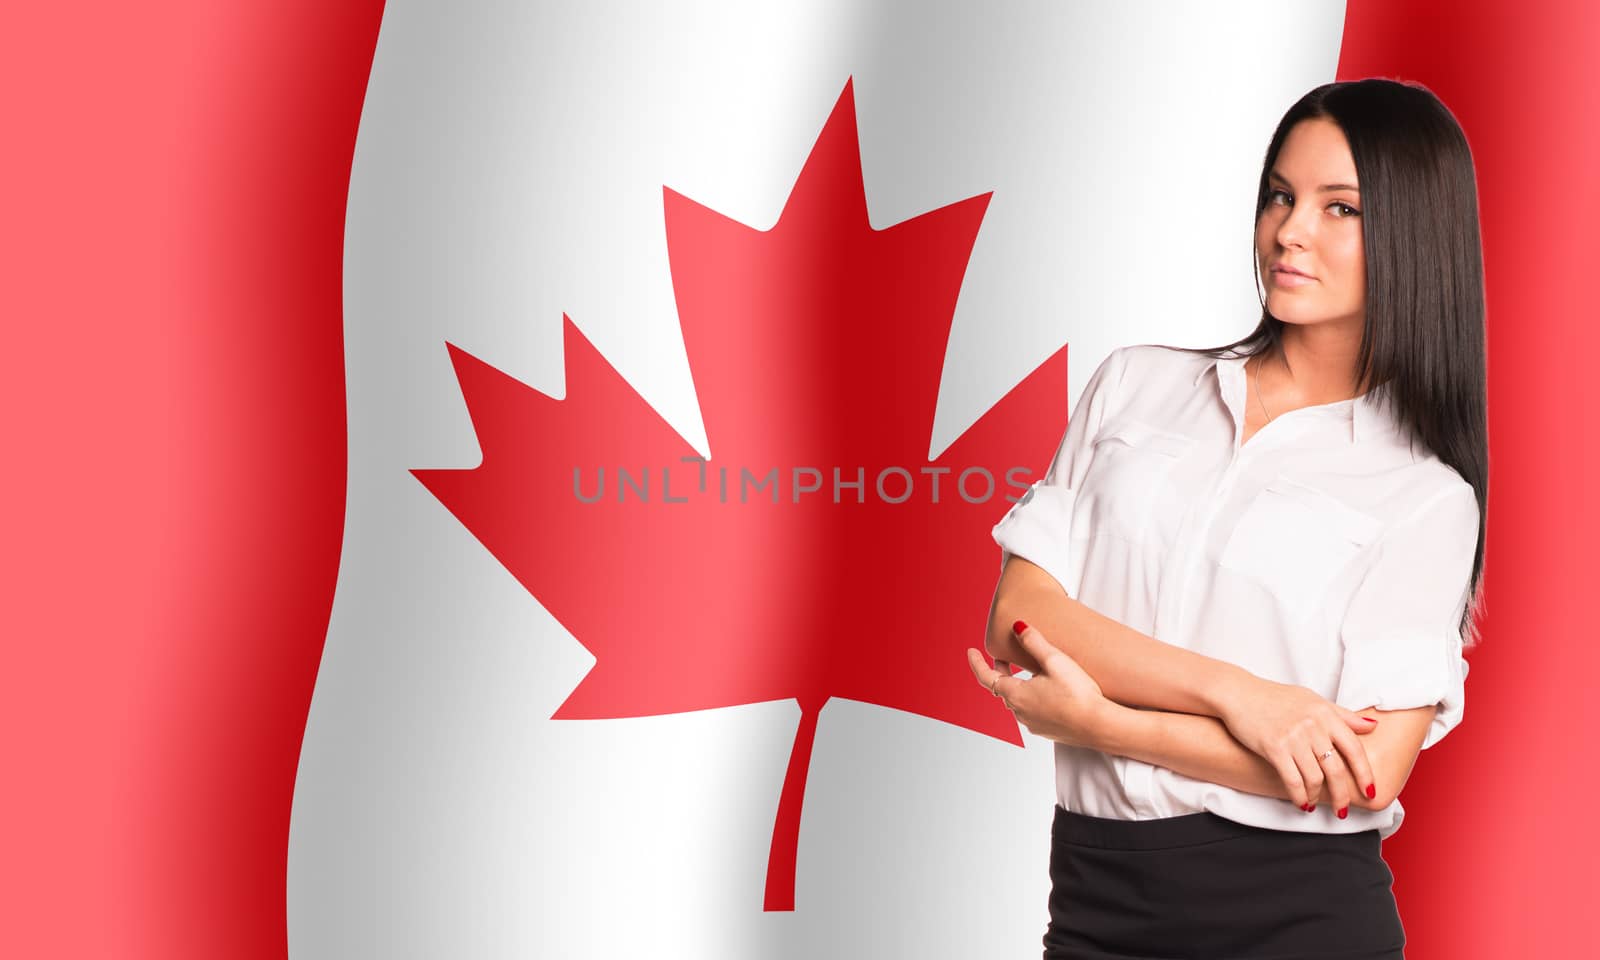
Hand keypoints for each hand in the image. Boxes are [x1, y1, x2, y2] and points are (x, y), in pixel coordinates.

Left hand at [966, 621, 1112, 748]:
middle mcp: (1020, 712)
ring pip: (1017, 701)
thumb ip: (1033, 642)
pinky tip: (1048, 691)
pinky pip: (1032, 711)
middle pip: (1001, 688)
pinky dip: (1032, 698)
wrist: (1100, 726)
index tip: (971, 651)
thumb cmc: (1078, 694)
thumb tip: (1018, 626)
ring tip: (1028, 672)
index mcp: (1016, 695)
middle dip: (999, 671)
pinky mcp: (1047, 731)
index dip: (977, 663)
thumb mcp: (1054, 661)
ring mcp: (1033, 724)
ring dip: (1017, 685)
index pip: (986, 677)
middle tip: (1002, 657)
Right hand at [1216, 676, 1379, 814]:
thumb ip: (1343, 715)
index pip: (1355, 748)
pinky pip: (1292, 780)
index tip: (1369, 790)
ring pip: (1315, 778)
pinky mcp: (1273, 748)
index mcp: (1326, 714)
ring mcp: (1293, 737)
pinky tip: (1301, 803)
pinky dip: (1299, 796)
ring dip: (1317, 797)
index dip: (1365, 773)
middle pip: (1336, 769)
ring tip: (1314, 804)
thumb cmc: (1276, 697)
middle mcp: (1312, 726)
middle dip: (1342, 795)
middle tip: (1343, 810)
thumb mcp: (1313, 700)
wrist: (1239, 693)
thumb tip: (1373, 727)